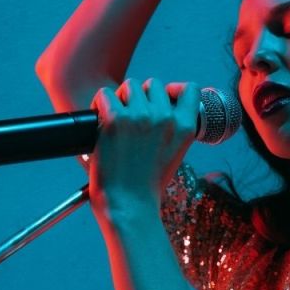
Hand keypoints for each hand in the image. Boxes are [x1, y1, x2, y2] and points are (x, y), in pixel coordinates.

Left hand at [87, 78, 199, 213]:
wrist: (129, 205)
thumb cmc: (148, 184)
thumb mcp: (175, 155)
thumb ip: (173, 130)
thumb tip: (164, 110)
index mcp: (184, 127)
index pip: (189, 89)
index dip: (174, 90)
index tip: (163, 98)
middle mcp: (165, 118)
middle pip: (153, 84)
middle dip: (142, 96)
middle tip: (131, 116)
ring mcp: (140, 117)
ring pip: (130, 86)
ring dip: (121, 97)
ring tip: (114, 116)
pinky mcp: (115, 120)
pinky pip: (105, 94)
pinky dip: (99, 103)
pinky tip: (99, 118)